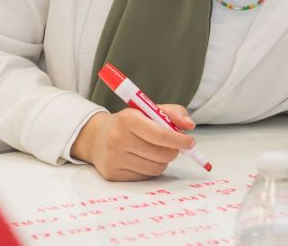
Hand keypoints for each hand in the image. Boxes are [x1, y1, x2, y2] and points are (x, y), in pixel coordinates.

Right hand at [71, 104, 195, 180]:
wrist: (96, 137)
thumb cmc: (128, 123)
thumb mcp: (148, 111)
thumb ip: (173, 113)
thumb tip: (190, 126)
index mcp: (127, 119)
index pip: (160, 134)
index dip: (179, 140)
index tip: (190, 143)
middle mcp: (118, 139)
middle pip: (161, 154)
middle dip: (173, 151)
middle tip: (171, 146)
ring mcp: (114, 159)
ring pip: (156, 168)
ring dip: (163, 161)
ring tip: (154, 152)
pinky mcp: (113, 175)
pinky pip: (145, 177)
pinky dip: (150, 169)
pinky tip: (142, 159)